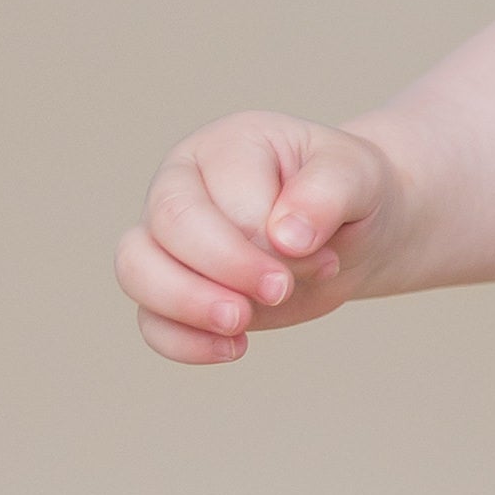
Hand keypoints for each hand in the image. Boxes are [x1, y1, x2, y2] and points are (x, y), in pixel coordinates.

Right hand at [115, 112, 398, 366]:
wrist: (353, 230)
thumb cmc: (350, 192)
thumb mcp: (358, 176)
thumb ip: (327, 193)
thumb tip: (286, 238)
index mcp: (226, 145)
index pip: (226, 195)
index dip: (267, 239)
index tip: (323, 258)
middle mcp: (183, 184)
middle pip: (167, 224)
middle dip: (225, 268)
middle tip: (280, 291)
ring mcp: (169, 238)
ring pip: (136, 269)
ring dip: (187, 305)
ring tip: (242, 325)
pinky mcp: (177, 289)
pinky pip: (151, 320)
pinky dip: (183, 343)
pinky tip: (236, 348)